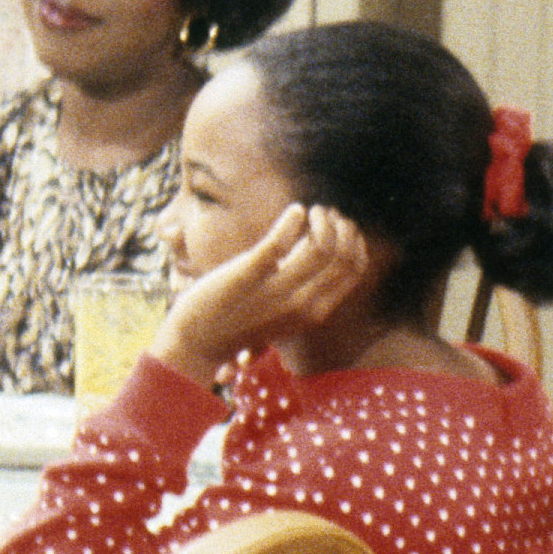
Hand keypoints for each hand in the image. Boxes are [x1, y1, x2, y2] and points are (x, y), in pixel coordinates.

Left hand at [149, 205, 381, 383]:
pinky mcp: (246, 276)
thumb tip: (319, 241)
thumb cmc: (241, 319)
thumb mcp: (284, 307)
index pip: (354, 268)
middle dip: (341, 226)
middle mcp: (301, 305)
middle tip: (324, 213)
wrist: (198, 342)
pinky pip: (279, 242)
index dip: (353, 240)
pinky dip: (293, 219)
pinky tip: (295, 211)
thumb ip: (305, 283)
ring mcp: (275, 292)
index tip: (340, 226)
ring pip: (320, 246)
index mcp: (315, 312)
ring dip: (321, 219)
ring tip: (309, 211)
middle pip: (343, 255)